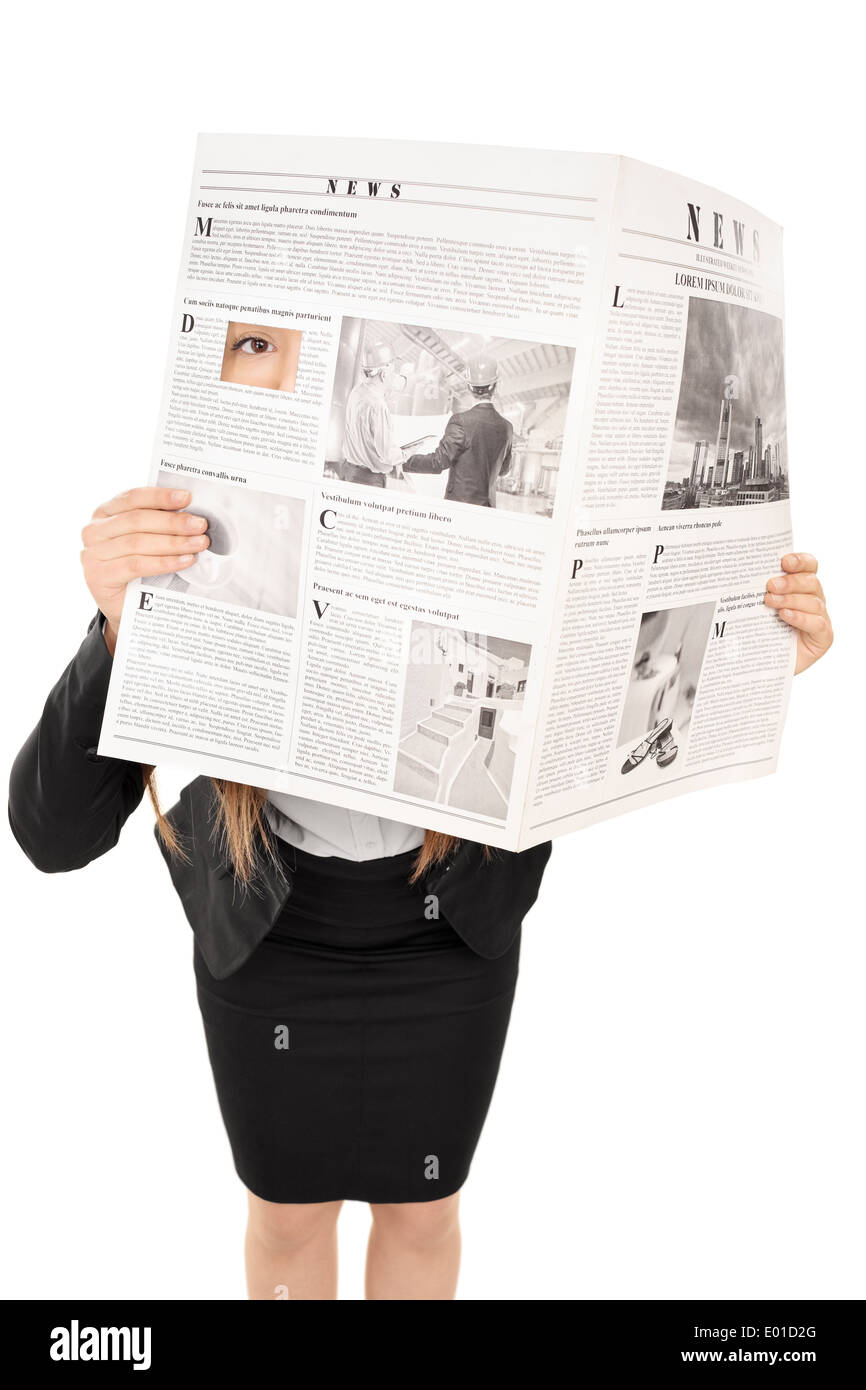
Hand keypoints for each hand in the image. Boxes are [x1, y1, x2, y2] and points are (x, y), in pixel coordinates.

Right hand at [81, 486, 209, 652]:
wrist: (125, 608)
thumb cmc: (139, 569)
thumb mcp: (146, 541)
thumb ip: (157, 524)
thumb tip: (191, 513)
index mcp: (104, 513)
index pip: (132, 498)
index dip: (159, 496)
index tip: (186, 498)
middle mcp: (93, 531)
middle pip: (137, 520)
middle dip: (172, 522)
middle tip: (200, 525)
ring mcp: (92, 554)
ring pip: (137, 543)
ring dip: (173, 542)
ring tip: (198, 543)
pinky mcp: (98, 576)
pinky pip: (136, 565)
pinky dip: (164, 562)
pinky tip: (184, 561)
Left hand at [764, 552, 832, 674]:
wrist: (758, 664)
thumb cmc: (757, 631)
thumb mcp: (754, 607)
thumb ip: (755, 589)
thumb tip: (737, 572)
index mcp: (800, 586)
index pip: (809, 566)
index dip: (800, 561)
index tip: (784, 561)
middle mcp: (813, 599)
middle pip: (811, 582)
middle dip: (790, 582)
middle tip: (770, 585)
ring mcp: (820, 618)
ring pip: (813, 602)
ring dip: (791, 600)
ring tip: (770, 601)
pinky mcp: (823, 637)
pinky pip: (817, 624)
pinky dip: (801, 618)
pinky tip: (785, 616)